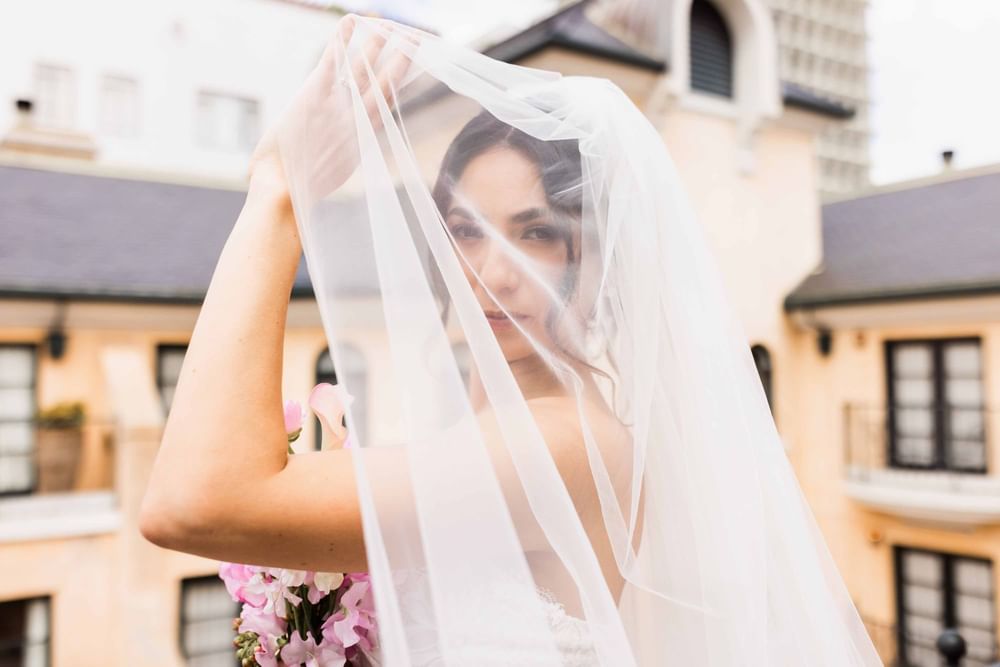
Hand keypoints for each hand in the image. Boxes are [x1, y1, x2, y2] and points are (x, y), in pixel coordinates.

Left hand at [248, 14, 413, 203]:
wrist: (284, 188)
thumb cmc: (301, 187)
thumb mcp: (334, 174)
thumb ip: (343, 157)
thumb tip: (346, 152)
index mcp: (361, 136)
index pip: (385, 104)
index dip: (397, 84)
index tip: (410, 70)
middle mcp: (355, 118)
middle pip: (384, 83)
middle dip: (401, 60)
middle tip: (415, 41)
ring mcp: (336, 106)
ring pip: (363, 69)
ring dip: (377, 46)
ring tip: (389, 26)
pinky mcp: (315, 96)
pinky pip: (332, 62)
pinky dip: (342, 40)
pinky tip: (352, 21)